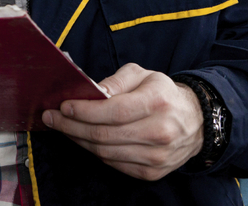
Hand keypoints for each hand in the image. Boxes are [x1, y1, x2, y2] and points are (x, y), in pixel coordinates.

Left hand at [42, 63, 203, 180]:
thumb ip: (116, 81)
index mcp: (157, 102)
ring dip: (78, 140)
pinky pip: (113, 164)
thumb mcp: (143, 75)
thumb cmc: (162, 93)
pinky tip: (83, 139)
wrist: (196, 122)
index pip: (113, 111)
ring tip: (62, 128)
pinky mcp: (152, 172)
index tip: (63, 106)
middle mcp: (159, 132)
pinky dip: (94, 152)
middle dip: (71, 126)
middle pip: (104, 135)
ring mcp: (157, 156)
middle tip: (51, 118)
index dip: (84, 111)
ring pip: (105, 152)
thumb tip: (92, 92)